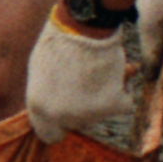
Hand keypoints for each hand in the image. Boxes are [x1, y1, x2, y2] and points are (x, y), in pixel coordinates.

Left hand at [25, 6, 135, 144]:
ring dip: (102, 96)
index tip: (68, 115)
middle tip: (85, 82)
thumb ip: (46, 96)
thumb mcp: (40, 72)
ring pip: (101, 113)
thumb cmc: (60, 42)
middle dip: (83, 108)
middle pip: (78, 123)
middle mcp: (61, 116)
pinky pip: (123, 103)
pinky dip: (123, 89)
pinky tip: (115, 72)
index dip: (60, 125)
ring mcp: (88, 114)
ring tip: (95, 70)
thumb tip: (52, 111)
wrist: (84, 27)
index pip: (49, 134)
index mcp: (38, 108)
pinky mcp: (113, 106)